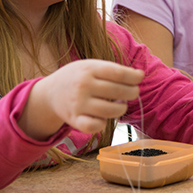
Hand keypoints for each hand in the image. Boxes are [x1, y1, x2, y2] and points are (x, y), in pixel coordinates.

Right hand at [20, 59, 142, 139]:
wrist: (51, 92)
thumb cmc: (79, 77)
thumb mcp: (92, 66)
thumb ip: (114, 70)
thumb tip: (140, 75)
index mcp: (89, 69)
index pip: (119, 73)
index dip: (134, 77)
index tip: (139, 78)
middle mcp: (83, 86)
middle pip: (118, 91)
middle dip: (132, 92)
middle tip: (133, 92)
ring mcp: (78, 104)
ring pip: (111, 111)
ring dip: (122, 108)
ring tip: (121, 104)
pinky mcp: (74, 120)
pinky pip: (95, 126)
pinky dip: (103, 123)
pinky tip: (104, 117)